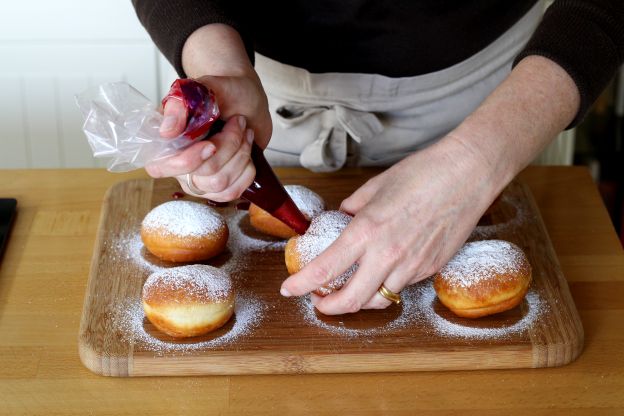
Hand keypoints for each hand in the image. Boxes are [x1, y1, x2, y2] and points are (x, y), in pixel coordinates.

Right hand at [144, 23, 271, 201]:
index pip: (161, 167)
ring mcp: (200, 180)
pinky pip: (233, 192)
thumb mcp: (202, 88)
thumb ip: (180, 105)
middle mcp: (180, 166)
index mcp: (166, 142)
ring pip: (221, 183)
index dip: (187, 161)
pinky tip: (247, 151)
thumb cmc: (224, 93)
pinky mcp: (220, 188)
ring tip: (245, 133)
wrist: (247, 100)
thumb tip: (166, 132)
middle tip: (239, 122)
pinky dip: (247, 170)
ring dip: (241, 154)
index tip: (211, 144)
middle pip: (205, 174)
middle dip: (229, 146)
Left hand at [280, 55, 580, 314]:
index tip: (289, 288)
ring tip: (351, 286)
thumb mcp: (376, 186)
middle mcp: (388, 255)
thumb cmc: (423, 172)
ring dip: (360, 298)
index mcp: (367, 230)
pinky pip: (403, 285)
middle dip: (329, 307)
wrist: (468, 174)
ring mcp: (412, 265)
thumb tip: (343, 220)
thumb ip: (354, 208)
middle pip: (351, 300)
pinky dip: (387, 284)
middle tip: (319, 302)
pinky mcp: (431, 268)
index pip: (325, 269)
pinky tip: (385, 268)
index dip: (302, 284)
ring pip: (379, 299)